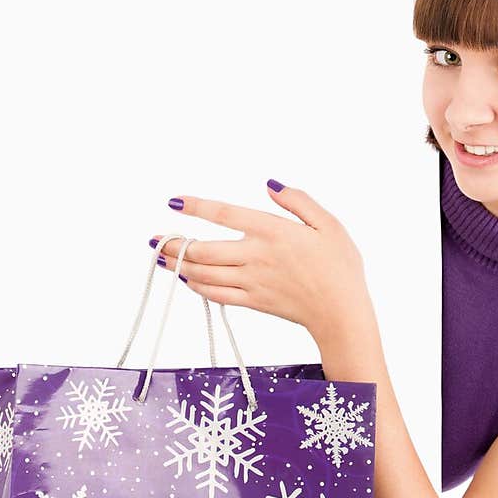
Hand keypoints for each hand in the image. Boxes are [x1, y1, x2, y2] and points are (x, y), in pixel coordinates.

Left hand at [150, 181, 374, 348]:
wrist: (342, 312)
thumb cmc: (340, 267)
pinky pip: (217, 294)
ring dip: (179, 265)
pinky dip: (198, 287)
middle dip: (174, 244)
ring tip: (161, 258)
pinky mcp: (253, 302)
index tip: (174, 201)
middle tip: (154, 239)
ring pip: (205, 273)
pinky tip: (189, 279)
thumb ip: (298, 201)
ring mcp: (252, 282)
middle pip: (204, 249)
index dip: (196, 206)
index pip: (224, 214)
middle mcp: (257, 256)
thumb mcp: (328, 224)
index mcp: (273, 231)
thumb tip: (270, 185)